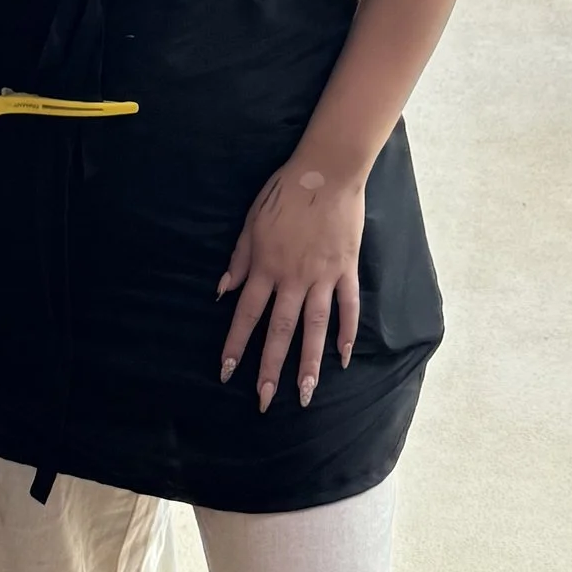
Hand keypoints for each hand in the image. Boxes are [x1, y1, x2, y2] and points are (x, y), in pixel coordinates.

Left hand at [218, 155, 365, 412]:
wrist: (327, 171)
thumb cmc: (284, 192)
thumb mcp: (252, 221)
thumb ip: (239, 259)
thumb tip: (223, 290)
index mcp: (266, 267)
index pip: (247, 314)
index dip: (236, 344)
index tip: (226, 372)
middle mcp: (293, 278)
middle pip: (279, 330)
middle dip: (271, 368)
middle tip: (265, 401)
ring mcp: (322, 276)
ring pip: (314, 327)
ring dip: (309, 363)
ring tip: (306, 393)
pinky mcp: (346, 269)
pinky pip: (348, 307)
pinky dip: (347, 332)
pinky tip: (343, 357)